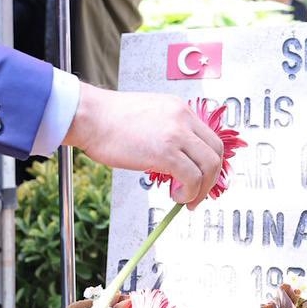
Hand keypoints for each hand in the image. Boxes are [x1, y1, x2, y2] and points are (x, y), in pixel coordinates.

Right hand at [65, 87, 224, 208]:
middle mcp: (182, 118)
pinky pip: (192, 177)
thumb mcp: (148, 116)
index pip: (209, 138)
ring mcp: (176, 134)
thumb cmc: (108, 119)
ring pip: (209, 166)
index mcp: (179, 109)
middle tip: (197, 193)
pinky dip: (189, 192)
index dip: (209, 163)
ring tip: (185, 198)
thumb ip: (166, 131)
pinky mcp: (166, 152)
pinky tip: (176, 196)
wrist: (90, 116)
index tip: (201, 177)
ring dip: (201, 189)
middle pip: (216, 152)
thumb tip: (175, 160)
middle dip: (211, 178)